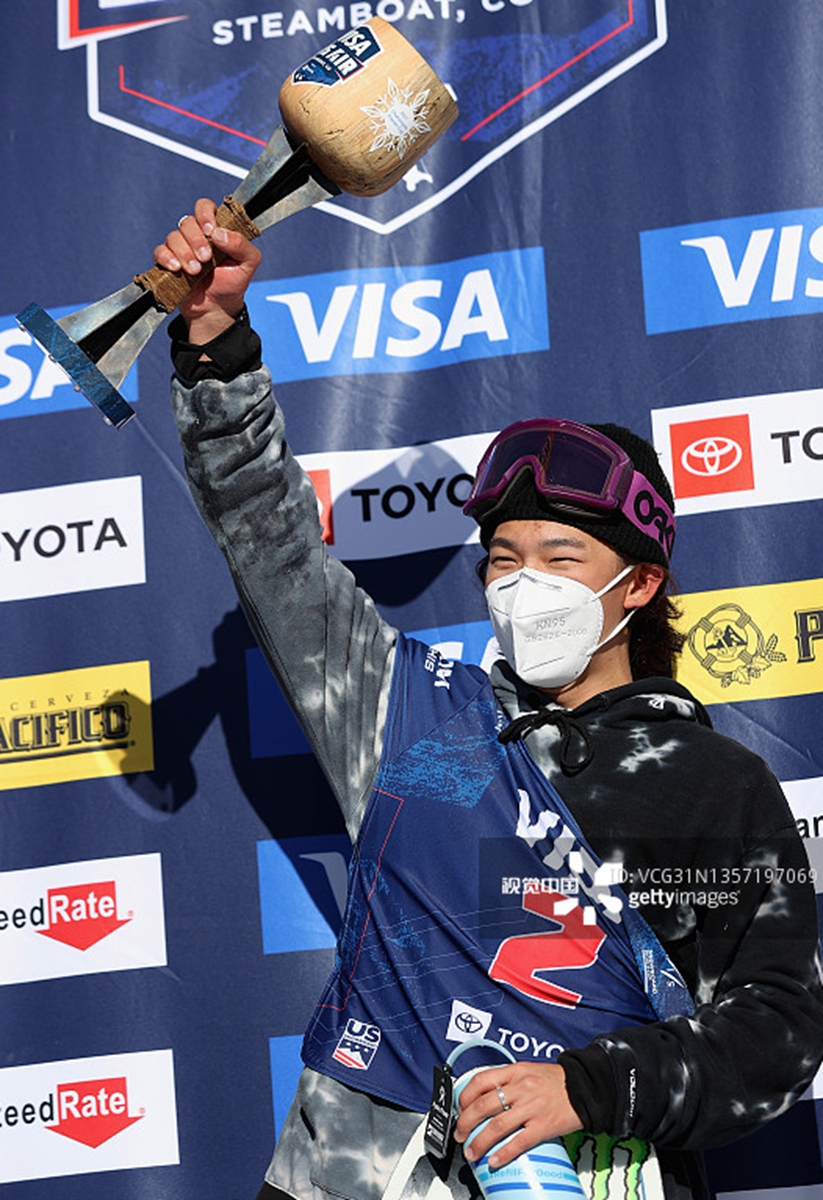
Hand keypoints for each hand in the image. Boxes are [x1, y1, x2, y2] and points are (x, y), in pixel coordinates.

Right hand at [153, 197, 261, 343]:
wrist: (217, 309)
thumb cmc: (232, 284)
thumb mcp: (248, 264)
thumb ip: (241, 244)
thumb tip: (219, 233)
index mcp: (215, 230)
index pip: (205, 207)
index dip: (205, 214)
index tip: (211, 231)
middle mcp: (196, 235)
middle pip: (187, 222)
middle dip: (197, 240)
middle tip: (206, 259)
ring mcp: (181, 248)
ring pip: (173, 236)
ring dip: (184, 253)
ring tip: (195, 271)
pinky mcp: (168, 262)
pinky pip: (159, 251)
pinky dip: (166, 258)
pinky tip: (177, 269)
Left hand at [454, 1062, 581, 1169]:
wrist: (586, 1087)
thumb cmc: (556, 1081)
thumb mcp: (528, 1070)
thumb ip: (508, 1080)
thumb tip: (485, 1097)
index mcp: (515, 1071)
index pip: (481, 1081)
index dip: (465, 1097)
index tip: (460, 1110)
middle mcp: (521, 1087)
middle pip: (484, 1106)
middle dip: (466, 1123)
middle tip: (461, 1135)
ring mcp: (532, 1107)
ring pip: (497, 1126)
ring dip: (480, 1142)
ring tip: (473, 1152)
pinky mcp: (544, 1125)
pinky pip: (519, 1142)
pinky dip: (504, 1153)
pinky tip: (494, 1161)